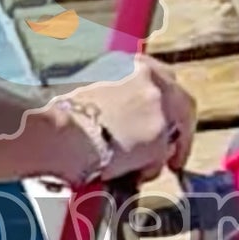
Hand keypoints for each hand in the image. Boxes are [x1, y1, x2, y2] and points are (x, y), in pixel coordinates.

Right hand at [65, 56, 196, 182]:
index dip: (167, 103)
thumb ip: (110, 93)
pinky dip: (147, 169)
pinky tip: (129, 176)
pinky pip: (160, 158)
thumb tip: (114, 113)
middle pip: (182, 105)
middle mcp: (150, 79)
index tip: (166, 119)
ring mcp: (158, 106)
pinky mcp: (159, 135)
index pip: (164, 79)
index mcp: (131, 64)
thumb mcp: (85, 86)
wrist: (56, 130)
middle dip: (180, 131)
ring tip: (139, 170)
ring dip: (160, 153)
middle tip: (173, 154)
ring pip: (172, 134)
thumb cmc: (57, 112)